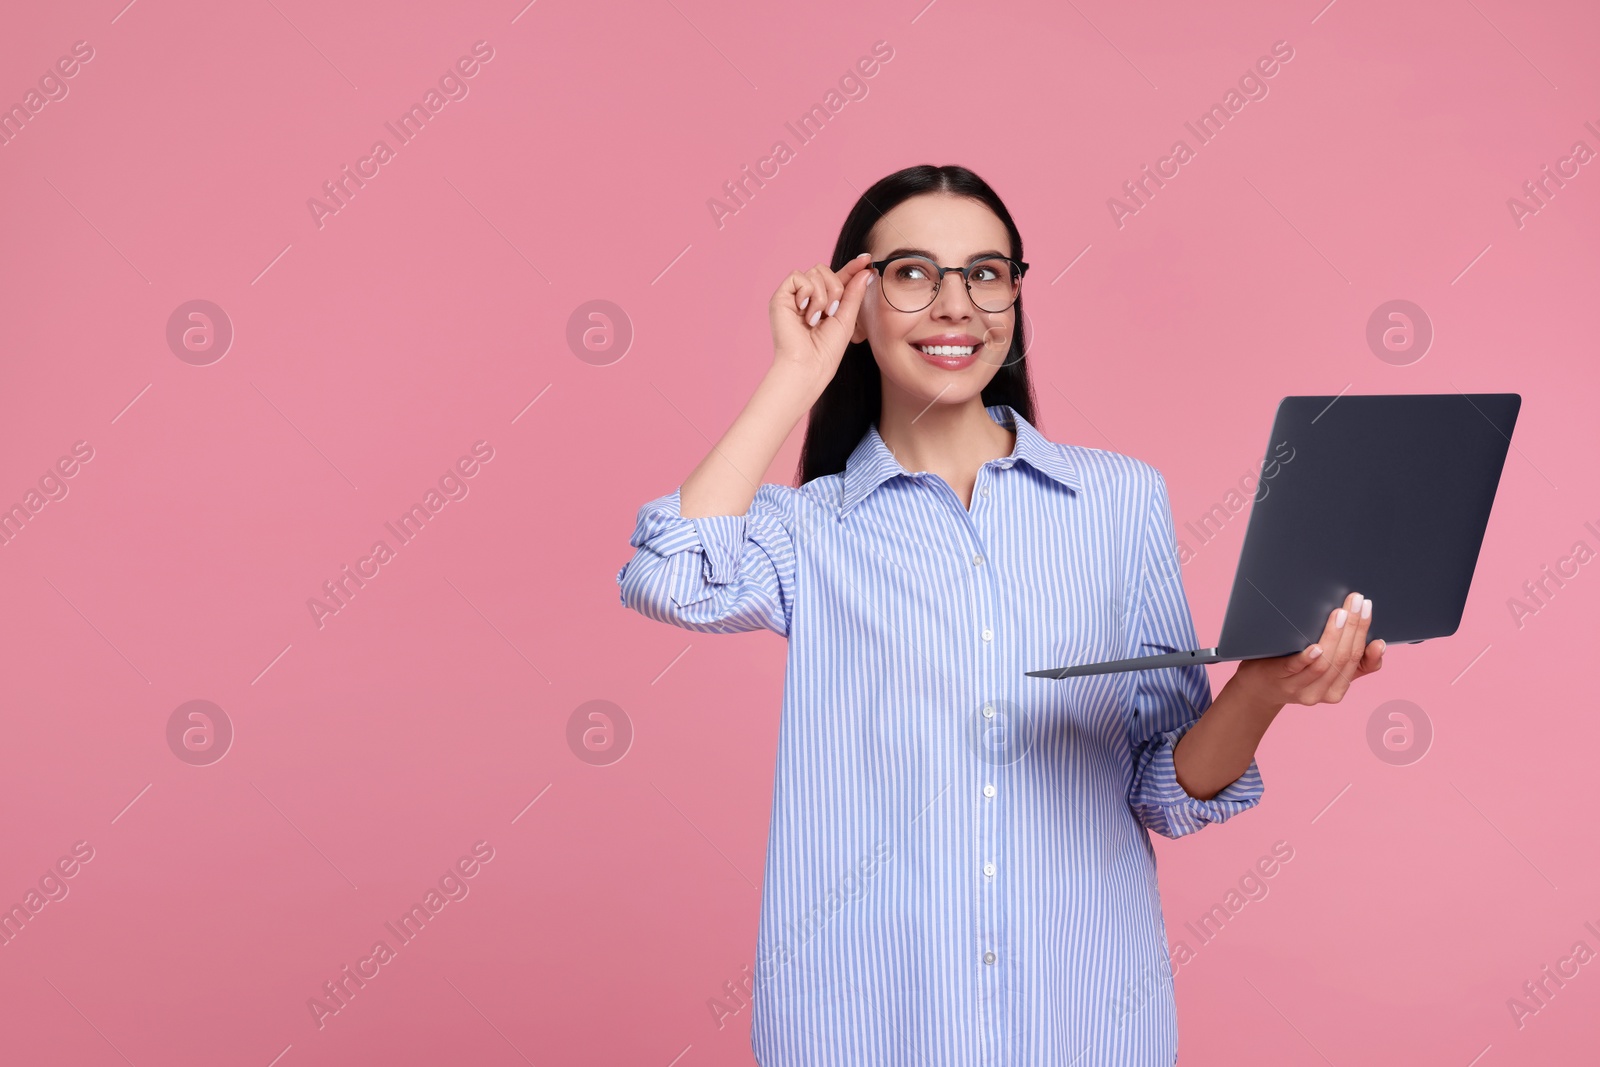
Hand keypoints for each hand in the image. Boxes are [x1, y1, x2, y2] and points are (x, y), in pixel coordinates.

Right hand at [769, 253, 876, 386]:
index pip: (838, 277)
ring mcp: (793, 297)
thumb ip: (854, 293)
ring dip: (822, 295)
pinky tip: (805, 311)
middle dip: (835, 288)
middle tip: (832, 312)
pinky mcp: (780, 298)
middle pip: (825, 269)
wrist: (808, 366)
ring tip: (816, 318)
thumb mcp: (847, 319)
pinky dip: (807, 292)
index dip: (852, 267)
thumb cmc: (826, 350)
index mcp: (823, 303)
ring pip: (814, 272)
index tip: (867, 259)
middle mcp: (807, 298)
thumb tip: (866, 270)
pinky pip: (797, 276)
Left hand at [1232, 591, 1385, 708]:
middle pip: (1345, 658)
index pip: (1360, 662)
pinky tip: (1316, 646)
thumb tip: (1378, 643)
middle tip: (1356, 601)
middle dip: (1354, 627)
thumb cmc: (1294, 672)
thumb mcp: (1325, 671)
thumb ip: (1351, 662)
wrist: (1257, 689)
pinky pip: (1295, 668)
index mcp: (1337, 688)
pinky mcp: (1278, 679)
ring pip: (1325, 663)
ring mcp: (1299, 687)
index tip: (1369, 612)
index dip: (1367, 637)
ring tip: (1340, 613)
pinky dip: (1308, 658)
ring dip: (1335, 636)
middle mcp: (1322, 692)